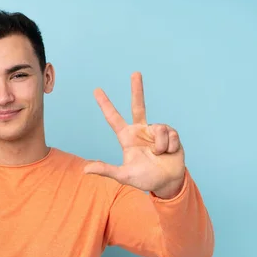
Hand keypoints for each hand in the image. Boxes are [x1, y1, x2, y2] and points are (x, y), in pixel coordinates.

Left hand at [84, 72, 185, 198]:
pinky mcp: (171, 134)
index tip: (96, 90)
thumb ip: (106, 170)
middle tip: (135, 73)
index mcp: (127, 137)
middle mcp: (141, 130)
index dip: (105, 104)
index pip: (113, 118)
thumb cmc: (145, 178)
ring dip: (161, 145)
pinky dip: (170, 147)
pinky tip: (169, 153)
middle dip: (137, 89)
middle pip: (138, 105)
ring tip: (159, 155)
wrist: (168, 183)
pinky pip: (171, 135)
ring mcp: (156, 131)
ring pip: (159, 129)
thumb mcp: (123, 175)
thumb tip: (85, 169)